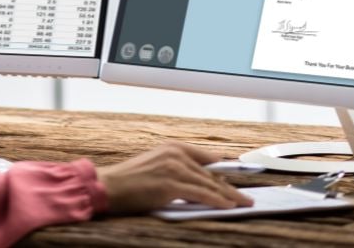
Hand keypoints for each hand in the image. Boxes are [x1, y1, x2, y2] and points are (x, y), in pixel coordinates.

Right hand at [95, 141, 253, 213]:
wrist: (108, 186)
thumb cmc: (128, 180)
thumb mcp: (155, 167)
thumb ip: (176, 170)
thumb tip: (197, 183)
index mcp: (171, 147)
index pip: (205, 157)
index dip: (223, 168)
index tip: (237, 174)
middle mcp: (175, 154)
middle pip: (210, 173)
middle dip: (229, 186)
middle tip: (245, 195)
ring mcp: (174, 168)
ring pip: (209, 183)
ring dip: (229, 195)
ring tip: (243, 202)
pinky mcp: (171, 184)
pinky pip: (201, 194)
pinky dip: (217, 200)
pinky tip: (227, 206)